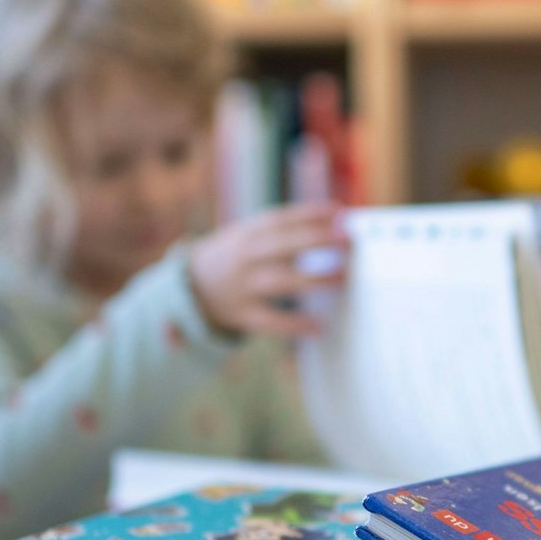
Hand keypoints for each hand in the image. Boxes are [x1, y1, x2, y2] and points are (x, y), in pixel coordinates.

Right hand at [188, 203, 348, 337]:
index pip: (283, 219)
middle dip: (317, 240)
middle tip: (349, 240)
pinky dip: (295, 325)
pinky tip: (319, 326)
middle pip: (284, 245)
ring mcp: (243, 285)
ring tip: (343, 278)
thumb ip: (287, 229)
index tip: (340, 212)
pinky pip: (271, 321)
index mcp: (249, 233)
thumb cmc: (237, 256)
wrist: (191, 286)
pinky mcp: (243, 314)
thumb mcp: (251, 234)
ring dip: (314, 279)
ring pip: (280, 281)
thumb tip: (336, 219)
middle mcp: (246, 256)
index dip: (311, 214)